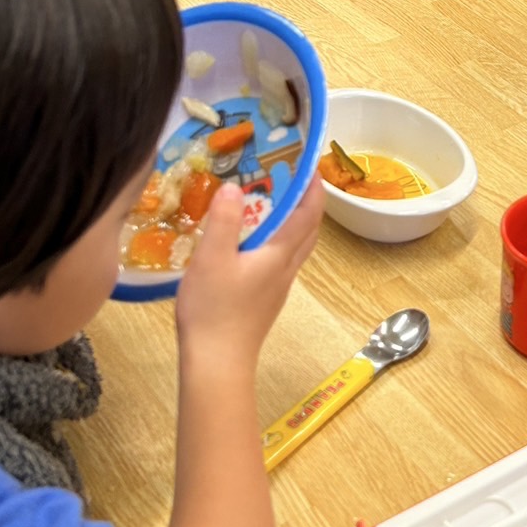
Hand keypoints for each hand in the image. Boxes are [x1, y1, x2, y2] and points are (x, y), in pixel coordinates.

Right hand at [176, 177, 323, 371]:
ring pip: (296, 246)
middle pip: (309, 230)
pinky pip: (280, 260)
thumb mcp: (212, 258)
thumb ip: (225, 221)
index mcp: (279, 254)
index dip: (314, 187)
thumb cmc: (214, 310)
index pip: (309, 214)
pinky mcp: (265, 300)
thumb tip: (236, 187)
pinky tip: (252, 240)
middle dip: (307, 201)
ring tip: (271, 201)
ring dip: (292, 221)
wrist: (218, 363)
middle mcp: (286, 268)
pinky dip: (277, 240)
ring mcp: (278, 286)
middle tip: (291, 177)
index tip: (310, 163)